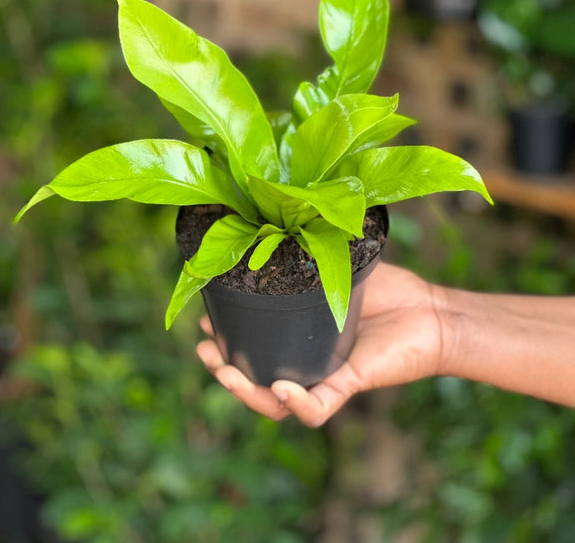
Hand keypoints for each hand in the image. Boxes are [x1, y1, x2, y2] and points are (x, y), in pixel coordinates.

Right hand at [196, 262, 447, 425]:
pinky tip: (279, 389)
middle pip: (255, 379)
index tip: (205, 321)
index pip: (255, 346)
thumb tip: (270, 228)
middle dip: (223, 369)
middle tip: (205, 350)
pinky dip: (295, 404)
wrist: (432, 313)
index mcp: (300, 337)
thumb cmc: (390, 290)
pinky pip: (316, 409)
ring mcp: (326, 377)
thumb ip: (307, 258)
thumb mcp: (337, 267)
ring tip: (225, 372)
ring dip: (245, 393)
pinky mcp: (349, 386)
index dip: (227, 339)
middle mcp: (307, 362)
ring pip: (276, 404)